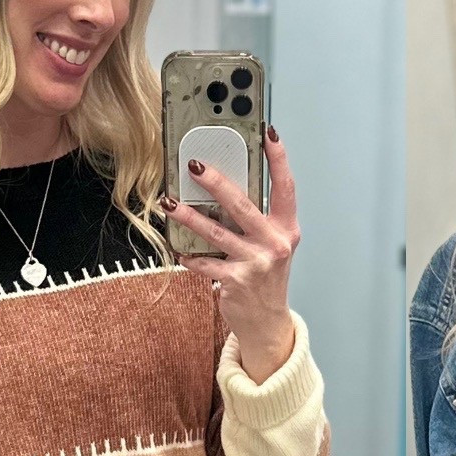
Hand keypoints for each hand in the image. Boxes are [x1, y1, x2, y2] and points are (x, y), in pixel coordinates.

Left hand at [162, 126, 299, 379]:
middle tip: (195, 165)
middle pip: (242, 205)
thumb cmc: (266, 276)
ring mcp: (254, 263)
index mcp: (286, 229)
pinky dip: (189, 256)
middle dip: (217, 182)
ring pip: (216, 232)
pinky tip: (179, 250)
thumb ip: (258, 219)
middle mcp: (274, 244)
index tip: (268, 133)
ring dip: (188, 217)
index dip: (278, 160)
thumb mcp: (272, 245)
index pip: (285, 187)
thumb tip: (225, 186)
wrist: (267, 321)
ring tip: (169, 202)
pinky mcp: (234, 281)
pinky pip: (205, 263)